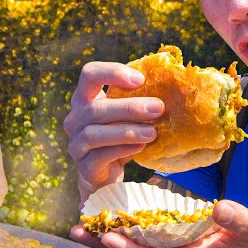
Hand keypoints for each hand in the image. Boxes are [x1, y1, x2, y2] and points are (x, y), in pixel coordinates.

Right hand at [63, 61, 163, 203]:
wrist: (103, 175)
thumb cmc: (117, 138)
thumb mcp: (124, 117)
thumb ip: (136, 101)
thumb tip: (173, 84)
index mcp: (84, 99)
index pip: (89, 74)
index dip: (112, 72)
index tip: (141, 79)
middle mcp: (74, 119)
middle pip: (96, 108)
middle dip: (129, 107)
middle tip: (158, 108)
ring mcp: (76, 143)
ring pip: (95, 133)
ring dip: (127, 131)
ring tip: (152, 133)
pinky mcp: (84, 165)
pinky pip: (100, 155)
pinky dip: (122, 150)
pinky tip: (141, 147)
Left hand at [69, 200, 247, 247]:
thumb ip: (239, 219)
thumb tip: (221, 208)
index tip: (106, 236)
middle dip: (104, 243)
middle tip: (75, 230)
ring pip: (132, 244)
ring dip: (106, 235)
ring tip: (78, 224)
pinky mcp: (170, 239)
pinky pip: (140, 235)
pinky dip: (121, 227)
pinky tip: (103, 216)